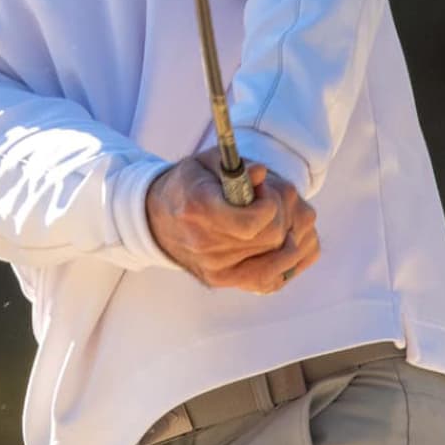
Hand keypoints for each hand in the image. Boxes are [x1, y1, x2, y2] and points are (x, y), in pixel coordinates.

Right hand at [146, 150, 320, 294]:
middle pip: (269, 239)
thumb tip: (262, 173)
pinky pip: (268, 280)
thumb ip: (237, 167)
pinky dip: (284, 263)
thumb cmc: (188, 185)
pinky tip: (283, 245)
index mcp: (197, 208)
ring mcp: (213, 268)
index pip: (251, 223)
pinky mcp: (220, 280)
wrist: (158, 219)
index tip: (265, 190)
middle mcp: (203, 244)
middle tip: (270, 202)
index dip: (270, 206)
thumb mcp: (205, 164)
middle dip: (281, 217)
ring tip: (275, 219)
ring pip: (275, 259)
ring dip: (286, 237)